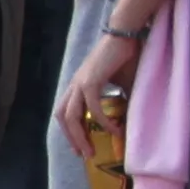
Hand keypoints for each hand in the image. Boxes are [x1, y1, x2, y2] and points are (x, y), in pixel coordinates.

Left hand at [58, 21, 142, 141]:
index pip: (65, 111)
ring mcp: (80, 83)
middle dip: (71, 138)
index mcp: (77, 85)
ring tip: (92, 150)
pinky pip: (93, 107)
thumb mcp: (120, 84)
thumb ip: (118, 99)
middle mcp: (74, 84)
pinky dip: (102, 121)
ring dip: (80, 135)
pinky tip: (113, 130)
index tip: (79, 146)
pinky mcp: (91, 81)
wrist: (125, 34)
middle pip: (62, 117)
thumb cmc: (125, 56)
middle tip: (83, 154)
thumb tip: (127, 117)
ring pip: (71, 116)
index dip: (69, 130)